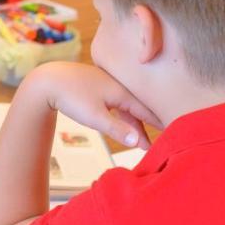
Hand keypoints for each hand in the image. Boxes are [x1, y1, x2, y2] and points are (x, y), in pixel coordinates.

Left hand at [26, 62, 161, 148]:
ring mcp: (108, 87)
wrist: (48, 81)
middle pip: (141, 109)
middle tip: (163, 143)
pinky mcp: (98, 89)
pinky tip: (124, 125)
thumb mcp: (95, 117)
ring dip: (136, 125)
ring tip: (142, 143)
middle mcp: (119, 87)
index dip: (162, 122)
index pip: (148, 110)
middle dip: (151, 127)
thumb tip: (139, 142)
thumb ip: (117, 129)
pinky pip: (118, 104)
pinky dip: (124, 117)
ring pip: (129, 108)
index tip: (177, 131)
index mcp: (122, 92)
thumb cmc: (71, 96)